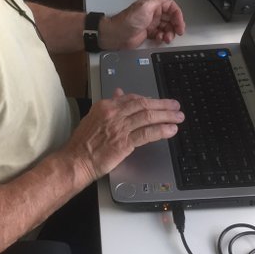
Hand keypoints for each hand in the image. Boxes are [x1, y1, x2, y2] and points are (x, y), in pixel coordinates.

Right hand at [62, 89, 183, 183]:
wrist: (76, 160)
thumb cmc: (83, 142)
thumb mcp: (94, 117)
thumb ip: (109, 106)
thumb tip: (120, 94)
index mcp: (106, 105)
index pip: (133, 98)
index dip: (149, 99)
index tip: (159, 102)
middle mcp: (114, 113)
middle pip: (144, 104)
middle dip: (163, 105)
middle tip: (175, 106)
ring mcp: (120, 127)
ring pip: (148, 117)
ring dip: (166, 116)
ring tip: (178, 117)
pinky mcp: (125, 142)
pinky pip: (147, 133)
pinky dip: (161, 130)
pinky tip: (171, 130)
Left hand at [102, 0, 184, 49]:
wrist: (117, 35)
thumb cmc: (128, 20)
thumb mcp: (145, 7)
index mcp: (153, 5)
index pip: (171, 7)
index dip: (177, 15)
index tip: (179, 23)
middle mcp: (153, 13)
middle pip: (171, 18)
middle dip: (175, 26)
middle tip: (177, 32)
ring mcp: (151, 23)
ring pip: (167, 27)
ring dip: (169, 33)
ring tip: (166, 37)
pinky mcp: (148, 33)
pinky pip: (160, 34)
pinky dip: (162, 37)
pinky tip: (159, 38)